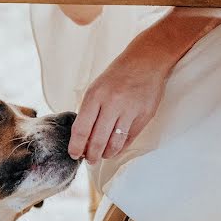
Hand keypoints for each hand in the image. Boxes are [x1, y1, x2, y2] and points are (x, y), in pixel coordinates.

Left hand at [67, 7, 220, 163]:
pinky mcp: (144, 116)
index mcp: (95, 96)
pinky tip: (115, 148)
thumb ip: (89, 110)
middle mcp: (111, 104)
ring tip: (102, 155)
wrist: (146, 61)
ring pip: (114, 143)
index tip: (73, 154)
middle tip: (89, 159)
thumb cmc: (117, 75)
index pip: (81, 129)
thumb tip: (81, 137)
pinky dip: (120, 147)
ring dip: (106, 154)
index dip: (76, 146)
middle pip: (97, 140)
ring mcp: (129, 111)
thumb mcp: (96, 88)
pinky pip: (128, 139)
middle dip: (91, 155)